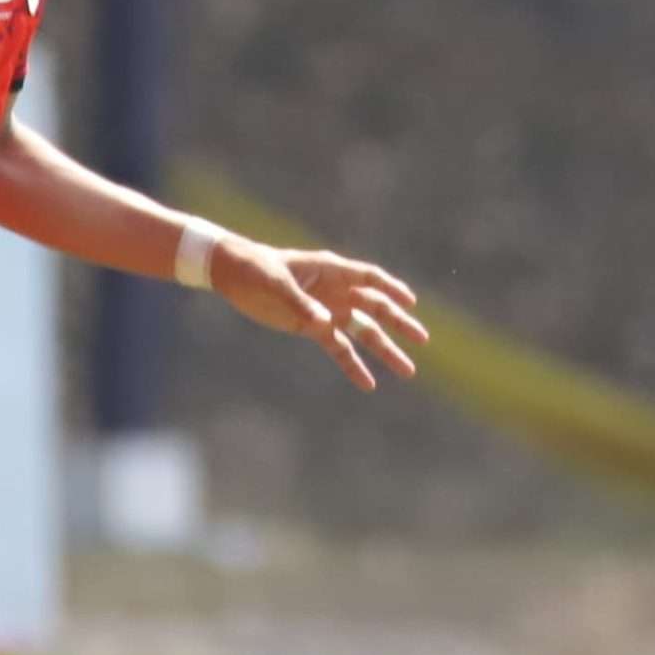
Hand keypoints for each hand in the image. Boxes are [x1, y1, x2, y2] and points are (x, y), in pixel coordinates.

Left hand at [214, 241, 430, 390]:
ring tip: (408, 370)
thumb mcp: (275, 284)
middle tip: (422, 339)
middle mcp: (336, 291)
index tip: (411, 304)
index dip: (392, 289)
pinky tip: (369, 384)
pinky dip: (353, 366)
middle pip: (375, 308)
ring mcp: (327, 310)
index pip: (369, 279)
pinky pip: (340, 349)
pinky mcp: (314, 329)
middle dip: (399, 324)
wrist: (232, 274)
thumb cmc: (255, 270)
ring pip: (364, 333)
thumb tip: (325, 323)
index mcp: (331, 271)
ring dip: (385, 350)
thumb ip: (301, 304)